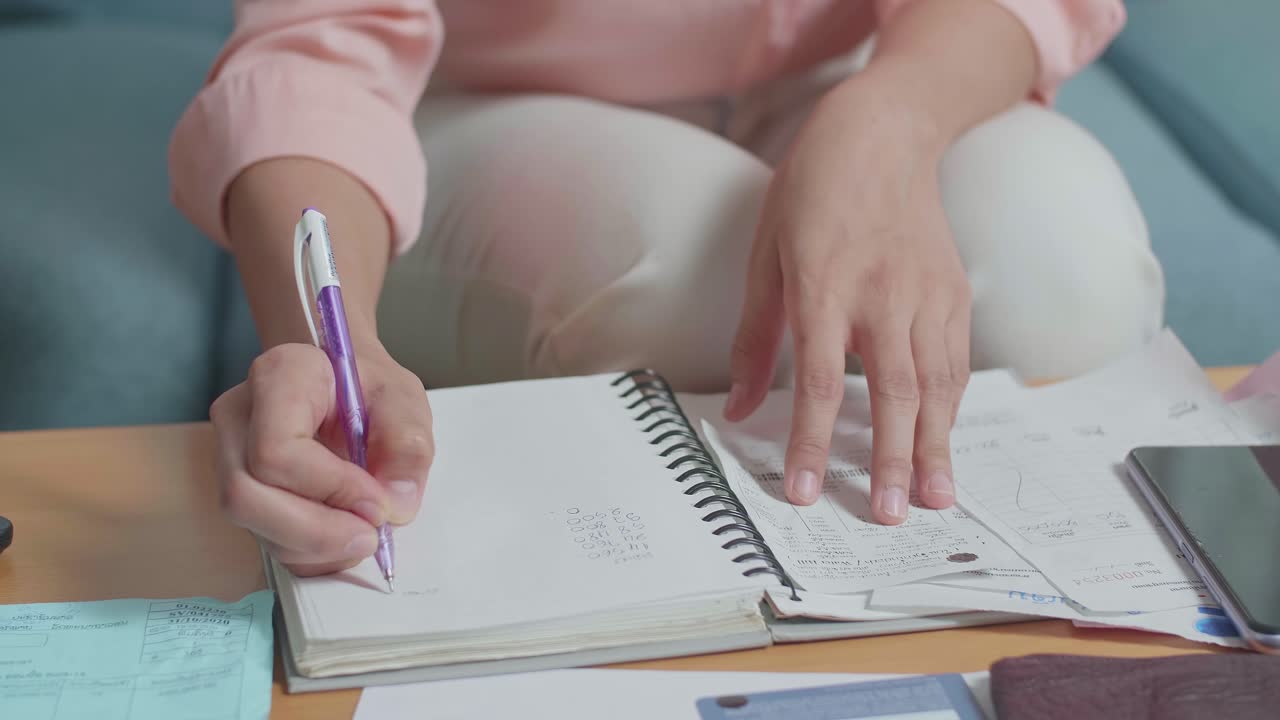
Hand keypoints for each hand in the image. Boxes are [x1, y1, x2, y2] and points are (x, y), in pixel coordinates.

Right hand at [211, 340, 432, 574]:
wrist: (341, 380)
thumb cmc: (368, 384)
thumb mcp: (403, 398)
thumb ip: (407, 446)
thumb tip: (396, 506)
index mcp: (279, 377)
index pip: (276, 450)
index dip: (330, 488)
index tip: (378, 503)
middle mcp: (240, 418)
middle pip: (246, 496)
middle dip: (315, 531)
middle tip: (371, 536)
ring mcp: (231, 457)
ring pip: (252, 524)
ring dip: (315, 547)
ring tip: (364, 535)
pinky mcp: (242, 491)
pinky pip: (264, 540)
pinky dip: (308, 554)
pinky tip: (343, 540)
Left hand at [724, 75, 971, 524]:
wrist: (883, 133)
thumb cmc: (813, 192)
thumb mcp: (766, 256)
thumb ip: (756, 338)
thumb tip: (742, 409)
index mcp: (824, 286)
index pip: (820, 381)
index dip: (813, 443)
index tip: (805, 491)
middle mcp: (882, 294)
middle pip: (893, 391)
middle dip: (894, 460)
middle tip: (893, 516)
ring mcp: (927, 292)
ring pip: (937, 382)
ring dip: (937, 445)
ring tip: (937, 498)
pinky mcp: (955, 290)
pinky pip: (955, 360)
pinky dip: (952, 407)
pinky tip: (945, 441)